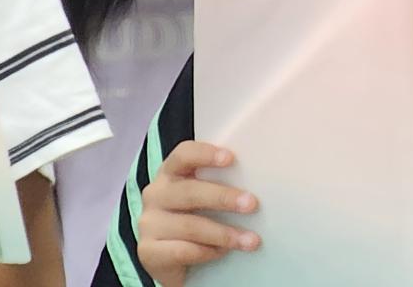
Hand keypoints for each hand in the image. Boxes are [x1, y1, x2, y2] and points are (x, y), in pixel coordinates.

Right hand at [137, 141, 260, 285]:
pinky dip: (207, 252)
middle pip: (190, 191)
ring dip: (224, 233)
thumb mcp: (208, 197)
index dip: (205, 154)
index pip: (183, 155)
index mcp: (172, 172)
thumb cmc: (198, 217)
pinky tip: (223, 252)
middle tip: (252, 204)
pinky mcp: (148, 251)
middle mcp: (156, 194)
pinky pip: (182, 251)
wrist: (174, 257)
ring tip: (250, 240)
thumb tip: (263, 182)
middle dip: (224, 198)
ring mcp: (149, 223)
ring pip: (189, 225)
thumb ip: (223, 183)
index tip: (231, 158)